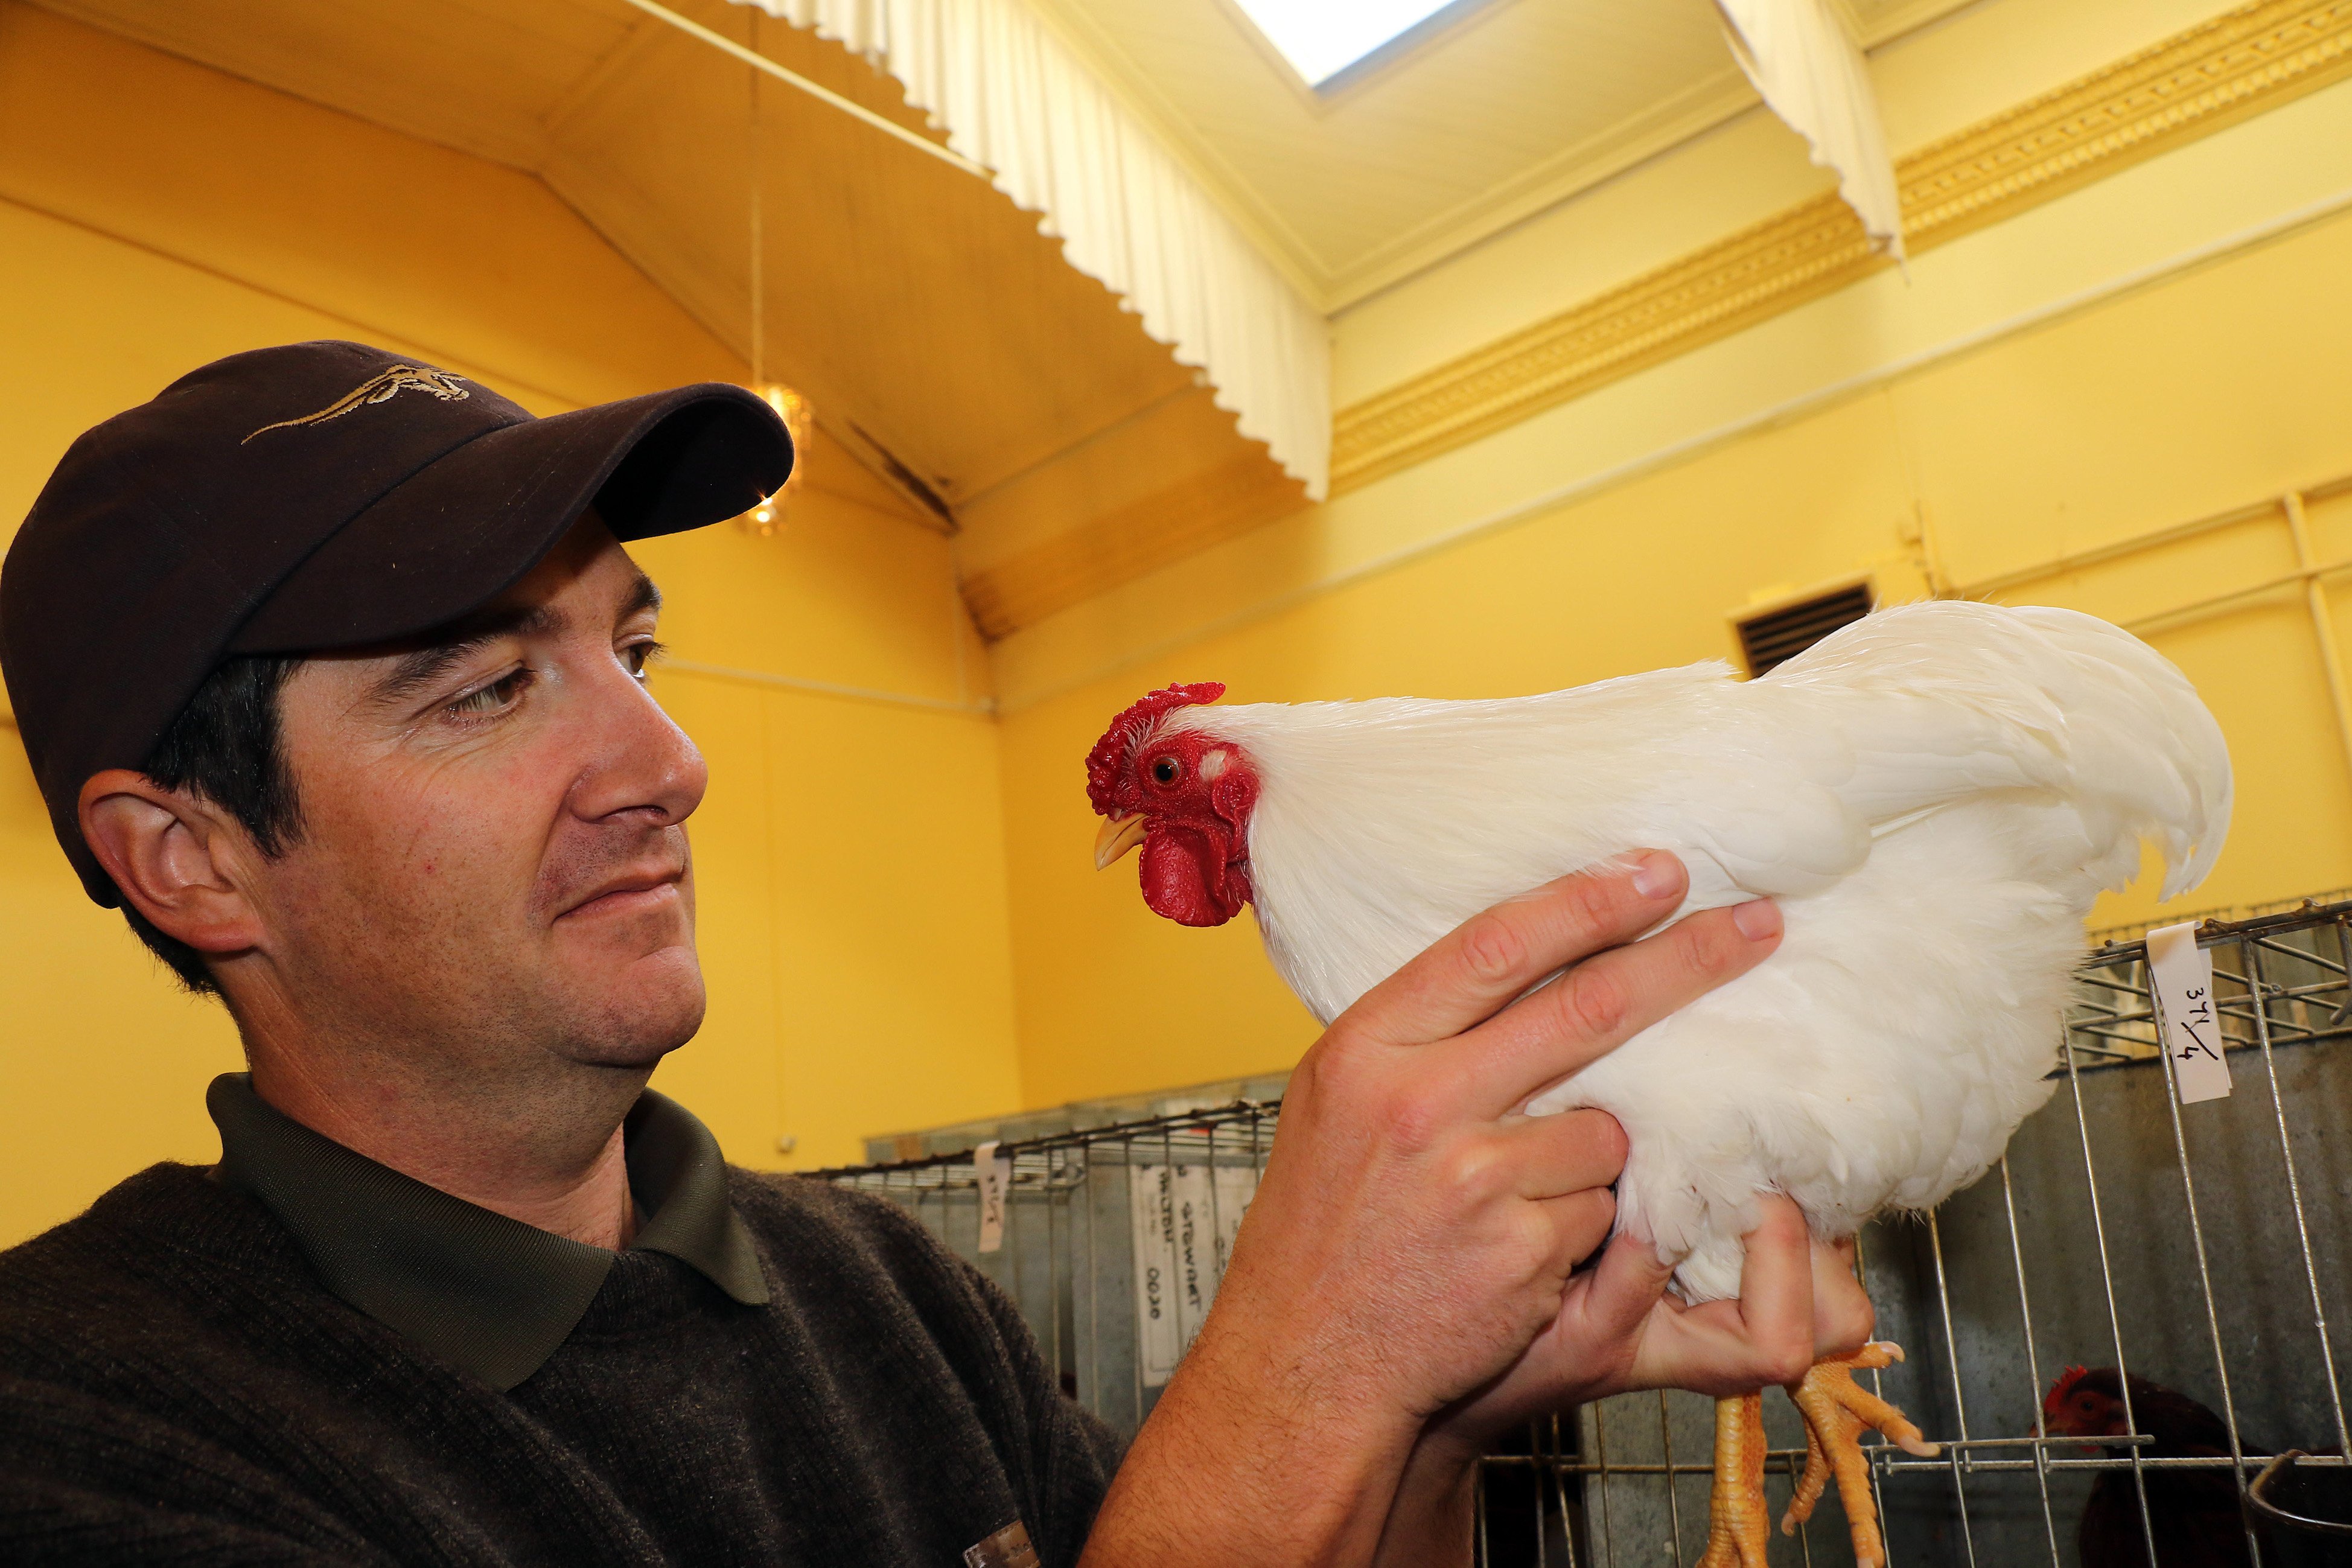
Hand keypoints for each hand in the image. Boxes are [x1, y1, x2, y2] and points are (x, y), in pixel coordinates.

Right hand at [1082, 852, 1783, 1567]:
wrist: (1307, 1364)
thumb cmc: (1323, 1228)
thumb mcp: (1339, 1099)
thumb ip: (1420, 1035)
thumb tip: (1530, 962)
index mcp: (1368, 1047)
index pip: (1497, 947)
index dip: (1589, 902)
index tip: (1660, 872)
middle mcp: (1421, 1102)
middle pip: (1586, 1010)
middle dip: (1686, 961)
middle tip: (1759, 924)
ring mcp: (1475, 1180)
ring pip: (1605, 1134)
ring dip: (1589, 1162)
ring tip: (1507, 1201)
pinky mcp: (1524, 1253)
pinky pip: (1599, 1215)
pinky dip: (1578, 1232)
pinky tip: (1512, 1255)